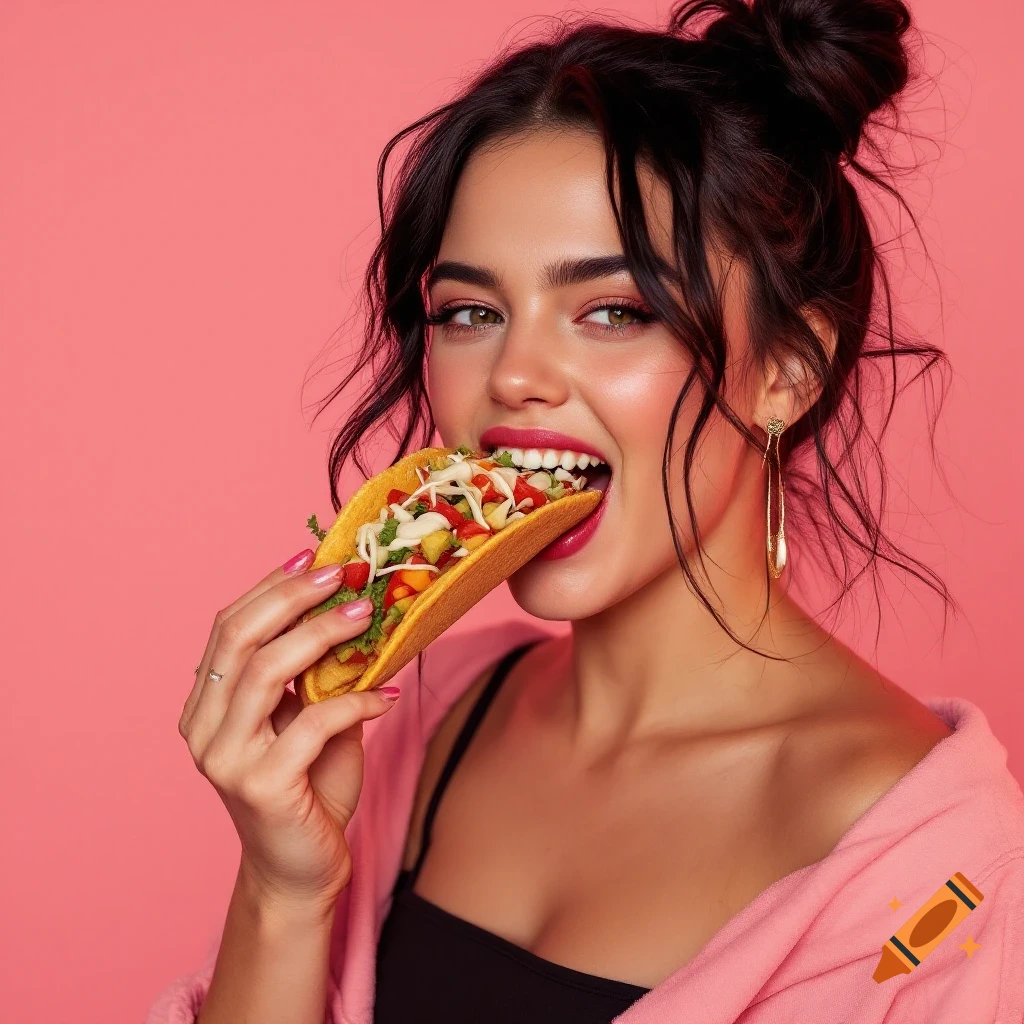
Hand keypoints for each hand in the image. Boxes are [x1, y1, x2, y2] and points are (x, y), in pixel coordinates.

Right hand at [178, 550, 397, 912]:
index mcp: (206, 703)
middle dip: (292, 596)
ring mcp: (226, 758)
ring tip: (366, 615)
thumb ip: (316, 674)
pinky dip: (355, 701)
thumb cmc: (308, 789)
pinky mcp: (261, 786)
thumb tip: (352, 609)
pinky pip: (312, 724)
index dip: (271, 585)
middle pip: (239, 638)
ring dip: (322, 635)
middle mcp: (203, 727)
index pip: (229, 626)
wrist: (301, 871)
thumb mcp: (309, 719)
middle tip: (342, 573)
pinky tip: (387, 695)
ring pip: (266, 671)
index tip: (315, 555)